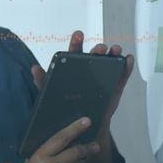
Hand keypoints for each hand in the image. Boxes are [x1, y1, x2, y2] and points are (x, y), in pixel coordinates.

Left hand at [30, 30, 134, 152]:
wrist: (81, 128)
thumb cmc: (65, 107)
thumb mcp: (50, 94)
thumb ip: (43, 81)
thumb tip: (34, 69)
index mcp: (73, 69)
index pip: (74, 54)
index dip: (76, 43)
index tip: (79, 34)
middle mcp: (89, 71)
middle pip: (93, 57)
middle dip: (97, 50)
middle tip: (100, 48)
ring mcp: (103, 79)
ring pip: (109, 64)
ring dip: (113, 55)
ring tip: (115, 50)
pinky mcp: (114, 89)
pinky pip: (121, 77)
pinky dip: (126, 68)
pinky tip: (128, 59)